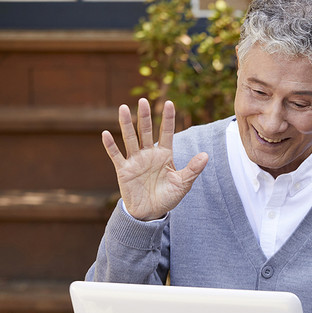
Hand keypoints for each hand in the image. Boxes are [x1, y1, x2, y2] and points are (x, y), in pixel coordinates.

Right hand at [101, 98, 207, 220]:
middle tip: (143, 100)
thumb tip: (206, 155)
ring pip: (130, 139)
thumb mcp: (183, 183)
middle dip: (145, 116)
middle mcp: (149, 154)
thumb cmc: (167, 197)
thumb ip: (193, 169)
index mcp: (164, 155)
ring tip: (123, 108)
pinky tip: (105, 134)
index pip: (167, 133)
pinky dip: (110, 145)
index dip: (168, 119)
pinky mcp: (124, 170)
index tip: (169, 102)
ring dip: (126, 124)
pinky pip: (116, 156)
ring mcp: (135, 161)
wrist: (151, 213)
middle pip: (146, 131)